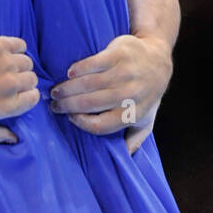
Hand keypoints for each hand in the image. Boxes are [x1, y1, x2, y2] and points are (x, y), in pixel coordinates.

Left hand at [0, 31, 39, 143]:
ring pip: (26, 61)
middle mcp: (11, 84)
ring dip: (18, 63)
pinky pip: (20, 44)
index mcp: (7, 106)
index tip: (16, 93)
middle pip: (31, 79)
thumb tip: (14, 139)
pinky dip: (15, 47)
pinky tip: (3, 52)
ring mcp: (5, 62)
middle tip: (8, 78)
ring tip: (4, 65)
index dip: (26, 95)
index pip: (33, 98)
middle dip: (22, 80)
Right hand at [49, 32, 172, 148]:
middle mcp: (130, 94)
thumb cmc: (146, 94)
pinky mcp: (120, 53)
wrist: (157, 60)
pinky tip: (70, 73)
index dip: (81, 122)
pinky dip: (78, 69)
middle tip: (55, 105)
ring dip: (67, 88)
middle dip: (67, 105)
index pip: (101, 125)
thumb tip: (124, 159)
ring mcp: (126, 73)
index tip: (71, 118)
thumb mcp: (146, 119)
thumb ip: (135, 139)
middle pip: (90, 103)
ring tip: (56, 91)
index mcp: (133, 113)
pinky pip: (93, 63)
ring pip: (89, 83)